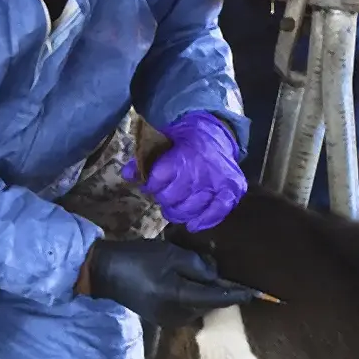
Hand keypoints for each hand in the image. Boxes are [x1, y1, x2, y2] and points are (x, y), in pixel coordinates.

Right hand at [77, 239, 255, 326]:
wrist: (106, 273)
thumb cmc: (139, 259)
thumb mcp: (171, 254)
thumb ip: (197, 265)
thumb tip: (216, 276)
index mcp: (181, 297)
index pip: (218, 298)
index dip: (239, 294)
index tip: (259, 294)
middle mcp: (179, 315)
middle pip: (210, 303)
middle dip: (217, 287)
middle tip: (211, 266)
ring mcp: (170, 320)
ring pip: (200, 306)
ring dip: (204, 291)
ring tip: (193, 270)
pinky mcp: (163, 319)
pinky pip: (188, 308)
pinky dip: (193, 296)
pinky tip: (184, 280)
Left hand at [122, 111, 245, 232]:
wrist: (214, 133)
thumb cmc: (184, 140)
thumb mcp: (161, 142)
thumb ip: (144, 159)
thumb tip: (127, 175)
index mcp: (182, 158)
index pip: (158, 181)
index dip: (151, 186)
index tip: (150, 185)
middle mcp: (201, 172)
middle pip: (172, 199)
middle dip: (164, 199)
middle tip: (165, 195)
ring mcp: (218, 182)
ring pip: (191, 209)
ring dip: (179, 212)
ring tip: (175, 208)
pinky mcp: (232, 189)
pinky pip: (218, 211)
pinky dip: (206, 220)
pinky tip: (193, 225)